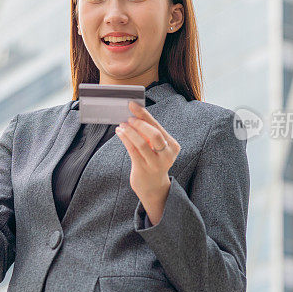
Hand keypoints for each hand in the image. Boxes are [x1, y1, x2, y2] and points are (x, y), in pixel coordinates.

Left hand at [115, 101, 179, 222]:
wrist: (153, 187)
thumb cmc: (153, 161)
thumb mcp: (155, 147)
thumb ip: (148, 133)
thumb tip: (134, 114)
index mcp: (172, 146)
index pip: (158, 126)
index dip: (145, 114)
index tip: (133, 105)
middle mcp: (167, 155)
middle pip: (154, 134)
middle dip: (140, 123)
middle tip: (129, 117)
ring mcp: (156, 164)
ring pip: (142, 143)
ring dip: (130, 132)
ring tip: (122, 125)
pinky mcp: (143, 169)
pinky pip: (133, 151)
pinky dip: (125, 139)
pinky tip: (120, 133)